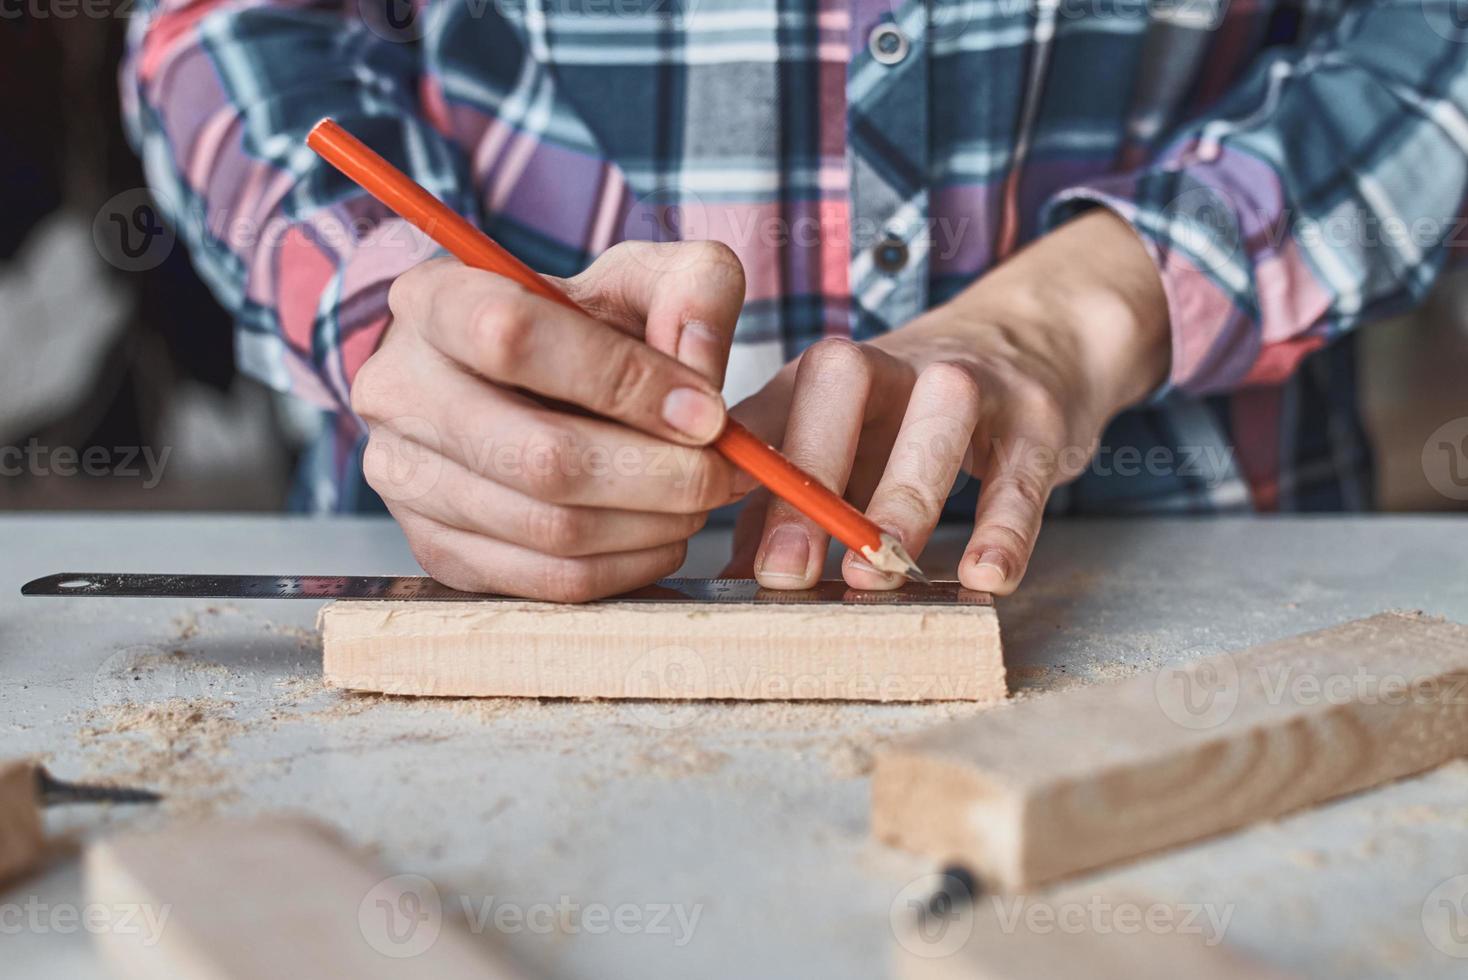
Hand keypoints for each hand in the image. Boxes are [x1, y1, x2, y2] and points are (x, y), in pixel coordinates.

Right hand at [350, 240, 750, 600]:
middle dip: (658, 473)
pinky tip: (661, 534)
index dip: (625, 381)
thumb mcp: (642, 279)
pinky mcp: (434, 550)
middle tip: (722, 472)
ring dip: (651, 524)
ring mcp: (404, 479)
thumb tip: (700, 375)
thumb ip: (692, 292)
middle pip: (540, 455)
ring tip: (699, 499)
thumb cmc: (583, 326)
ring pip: (549, 529)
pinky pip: (546, 581)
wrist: (517, 383)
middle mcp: (396, 391)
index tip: (707, 412)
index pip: (514, 336)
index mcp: (433, 301)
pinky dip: (625, 567)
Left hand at [728, 210, 1170, 593]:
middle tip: (787, 570)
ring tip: (877, 573)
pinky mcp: (1037, 416)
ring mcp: (969, 382)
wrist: (1034, 340)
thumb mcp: (843, 445)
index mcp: (824, 375)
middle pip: (840, 390)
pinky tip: (986, 577)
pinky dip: (1006, 525)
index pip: (771, 411)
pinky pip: (1022, 469)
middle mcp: (890, 364)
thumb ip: (785, 504)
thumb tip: (732, 580)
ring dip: (904, 498)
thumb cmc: (909, 416)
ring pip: (939, 418)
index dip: (737, 472)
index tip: (709, 535)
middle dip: (811, 480)